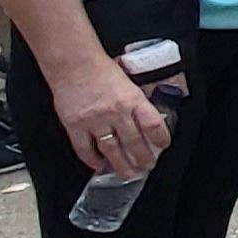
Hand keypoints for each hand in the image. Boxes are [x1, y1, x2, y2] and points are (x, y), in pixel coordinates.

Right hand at [52, 54, 172, 178]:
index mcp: (132, 99)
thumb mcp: (128, 82)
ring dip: (121, 165)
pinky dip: (93, 160)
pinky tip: (100, 165)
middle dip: (143, 158)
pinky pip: (85, 150)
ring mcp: (95, 120)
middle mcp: (116, 112)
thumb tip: (147, 122)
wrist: (73, 63)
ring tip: (128, 174)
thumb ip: (136, 102)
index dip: (161, 138)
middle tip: (147, 166)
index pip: (153, 124)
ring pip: (112, 150)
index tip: (163, 146)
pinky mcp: (75, 126)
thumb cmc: (101, 69)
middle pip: (134, 143)